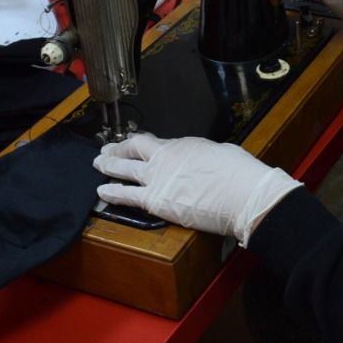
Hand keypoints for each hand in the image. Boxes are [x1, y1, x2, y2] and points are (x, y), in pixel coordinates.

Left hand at [94, 134, 300, 246]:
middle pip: (135, 148)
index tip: (136, 143)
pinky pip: (127, 195)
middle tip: (108, 149)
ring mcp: (157, 178)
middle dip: (119, 148)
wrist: (242, 194)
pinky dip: (112, 192)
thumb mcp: (223, 154)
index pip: (156, 142)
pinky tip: (101, 191)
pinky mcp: (155, 200)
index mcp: (184, 145)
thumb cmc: (240, 175)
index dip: (143, 142)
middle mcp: (166, 157)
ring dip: (109, 165)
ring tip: (99, 164)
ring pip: (125, 168)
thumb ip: (206, 157)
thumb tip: (207, 161)